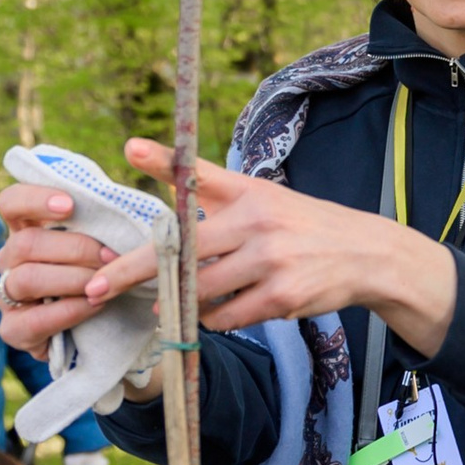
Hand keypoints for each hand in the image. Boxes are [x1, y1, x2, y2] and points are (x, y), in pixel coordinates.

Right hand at [0, 180, 139, 364]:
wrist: (97, 330)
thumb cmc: (99, 275)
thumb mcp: (98, 246)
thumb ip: (96, 226)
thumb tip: (114, 205)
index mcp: (26, 229)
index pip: (11, 202)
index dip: (35, 199)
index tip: (70, 205)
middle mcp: (9, 259)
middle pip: (24, 242)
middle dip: (74, 249)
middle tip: (110, 258)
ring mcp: (5, 295)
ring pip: (26, 279)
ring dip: (72, 280)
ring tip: (103, 284)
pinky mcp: (12, 330)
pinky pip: (33, 320)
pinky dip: (69, 311)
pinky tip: (94, 305)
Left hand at [80, 146, 459, 354]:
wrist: (364, 253)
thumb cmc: (297, 220)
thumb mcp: (253, 191)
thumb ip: (195, 176)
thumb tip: (132, 147)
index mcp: (248, 198)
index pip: (188, 206)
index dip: (149, 213)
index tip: (113, 212)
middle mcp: (259, 228)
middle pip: (184, 261)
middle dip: (137, 276)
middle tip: (99, 290)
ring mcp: (272, 266)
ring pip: (204, 295)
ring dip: (185, 301)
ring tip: (181, 299)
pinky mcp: (284, 299)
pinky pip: (229, 317)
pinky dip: (216, 317)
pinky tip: (224, 307)